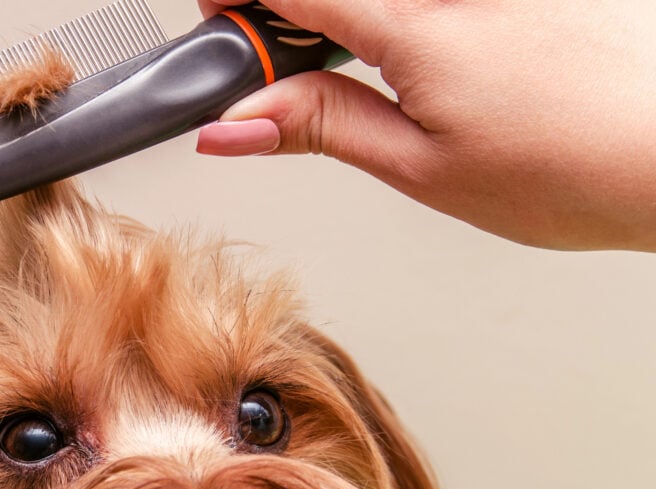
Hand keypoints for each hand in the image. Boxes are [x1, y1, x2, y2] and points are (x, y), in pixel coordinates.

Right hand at [196, 1, 655, 251]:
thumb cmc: (570, 171)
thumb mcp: (421, 167)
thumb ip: (319, 128)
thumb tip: (231, 125)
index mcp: (416, 26)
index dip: (237, 2)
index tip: (218, 22)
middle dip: (293, 10)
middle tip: (288, 53)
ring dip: (349, 13)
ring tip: (359, 51)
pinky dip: (401, 14)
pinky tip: (413, 39)